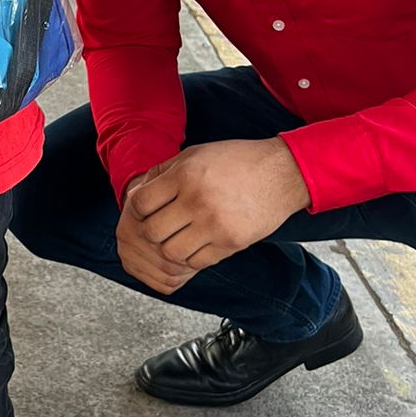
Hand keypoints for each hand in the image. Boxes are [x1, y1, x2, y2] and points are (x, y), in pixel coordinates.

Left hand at [116, 140, 309, 295]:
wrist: (282, 174)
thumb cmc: (235, 161)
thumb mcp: (194, 154)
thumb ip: (163, 173)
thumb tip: (134, 195)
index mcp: (186, 175)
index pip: (141, 204)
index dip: (137, 210)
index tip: (147, 209)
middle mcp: (198, 200)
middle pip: (152, 232)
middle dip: (150, 232)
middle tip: (160, 226)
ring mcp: (215, 225)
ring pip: (171, 253)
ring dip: (169, 247)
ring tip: (178, 236)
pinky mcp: (232, 243)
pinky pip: (197, 262)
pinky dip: (191, 257)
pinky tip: (196, 243)